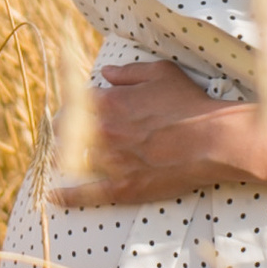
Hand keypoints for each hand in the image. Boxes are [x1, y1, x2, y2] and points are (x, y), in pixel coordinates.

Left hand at [48, 58, 245, 208]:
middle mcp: (102, 131)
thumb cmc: (189, 104)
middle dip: (61, 129)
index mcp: (108, 101)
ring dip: (62, 157)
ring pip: (70, 160)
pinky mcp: (122, 187)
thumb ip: (128, 72)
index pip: (73, 101)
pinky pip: (85, 194)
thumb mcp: (161, 73)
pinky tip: (53, 196)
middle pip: (65, 131)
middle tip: (63, 132)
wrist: (213, 140)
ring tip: (58, 158)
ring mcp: (110, 161)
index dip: (71, 105)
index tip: (73, 109)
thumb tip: (106, 72)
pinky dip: (66, 196)